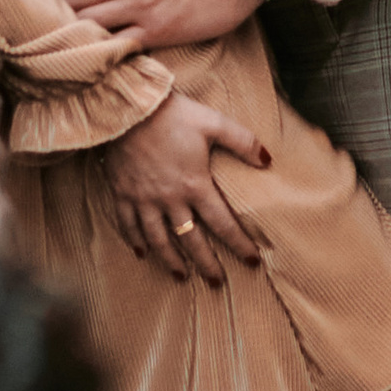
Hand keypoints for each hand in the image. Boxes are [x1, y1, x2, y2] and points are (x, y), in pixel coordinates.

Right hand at [101, 95, 269, 285]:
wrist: (128, 108)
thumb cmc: (173, 114)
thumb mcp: (214, 122)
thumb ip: (243, 141)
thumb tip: (268, 161)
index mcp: (195, 185)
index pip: (223, 224)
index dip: (239, 244)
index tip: (252, 261)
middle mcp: (170, 199)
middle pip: (191, 241)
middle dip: (206, 264)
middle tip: (217, 283)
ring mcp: (144, 199)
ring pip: (158, 239)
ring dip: (171, 260)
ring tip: (181, 275)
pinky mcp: (122, 194)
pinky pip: (127, 225)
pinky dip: (134, 241)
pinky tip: (141, 253)